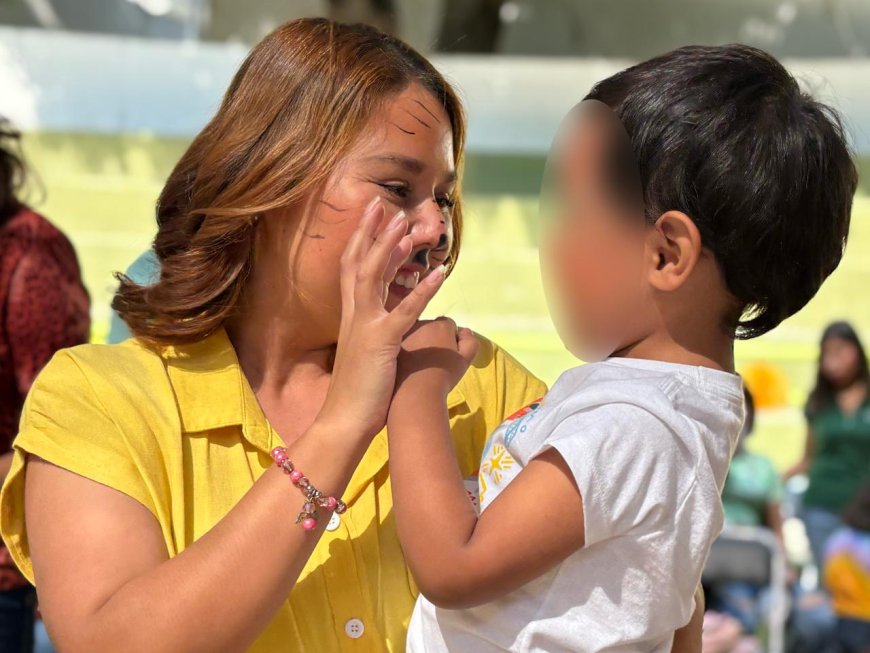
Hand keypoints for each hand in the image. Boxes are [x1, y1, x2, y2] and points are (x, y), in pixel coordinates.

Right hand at [318, 198, 445, 440]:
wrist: (343, 420)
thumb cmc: (356, 390)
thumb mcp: (363, 352)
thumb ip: (371, 331)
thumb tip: (385, 320)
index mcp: (350, 316)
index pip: (353, 268)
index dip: (363, 239)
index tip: (374, 216)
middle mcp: (354, 315)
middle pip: (360, 262)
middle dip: (372, 231)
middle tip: (385, 204)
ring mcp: (365, 326)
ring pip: (375, 277)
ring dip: (391, 249)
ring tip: (408, 226)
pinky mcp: (381, 343)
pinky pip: (404, 311)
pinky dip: (422, 291)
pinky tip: (439, 274)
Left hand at [395, 318, 479, 397]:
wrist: (413, 396)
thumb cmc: (442, 378)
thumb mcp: (464, 361)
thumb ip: (469, 343)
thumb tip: (464, 332)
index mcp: (440, 326)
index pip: (448, 325)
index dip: (450, 340)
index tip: (447, 355)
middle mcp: (419, 324)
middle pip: (429, 327)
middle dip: (433, 338)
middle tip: (433, 361)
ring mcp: (402, 334)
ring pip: (414, 334)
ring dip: (418, 344)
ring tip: (420, 366)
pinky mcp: (388, 346)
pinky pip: (401, 344)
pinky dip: (405, 351)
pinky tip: (407, 367)